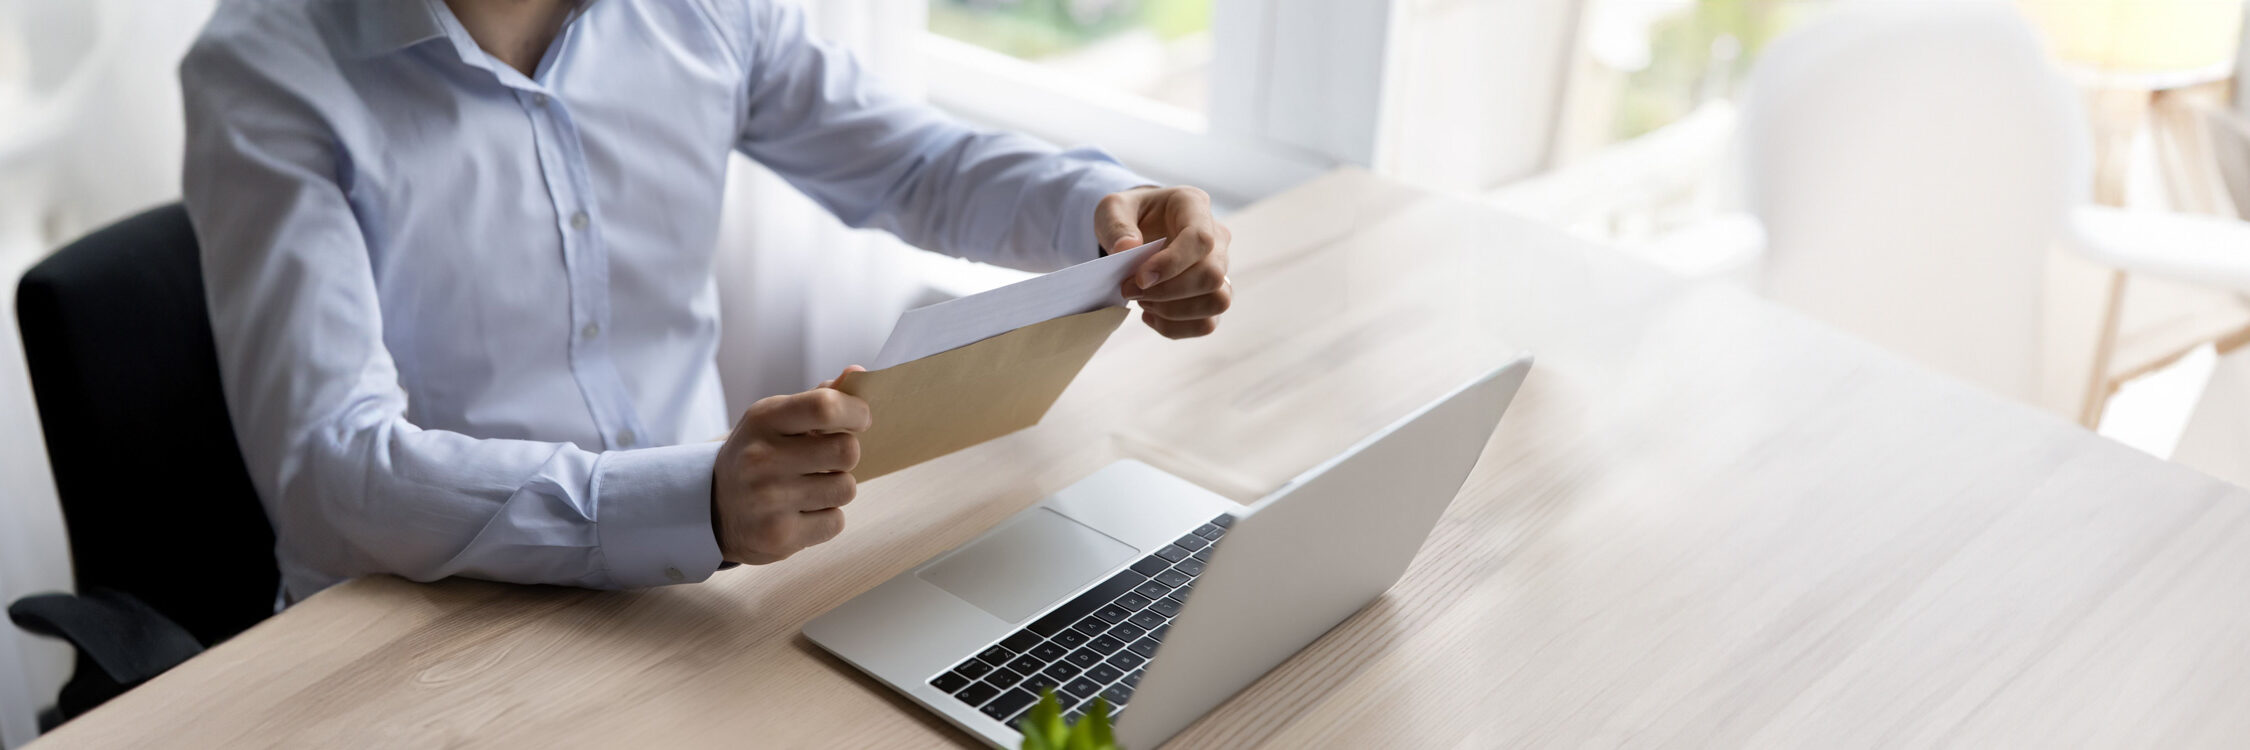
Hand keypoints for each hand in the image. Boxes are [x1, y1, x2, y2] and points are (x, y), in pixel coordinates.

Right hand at [711, 367, 869, 564]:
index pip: (824, 406)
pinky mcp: (779, 536)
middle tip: (829, 459)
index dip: (855, 412)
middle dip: (847, 454)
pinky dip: (827, 517)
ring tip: (812, 486)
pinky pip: (836, 521)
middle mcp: (762, 459)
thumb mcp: (775, 419)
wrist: (712, 507)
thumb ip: (817, 399)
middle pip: (846, 451)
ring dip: (838, 487)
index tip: (860, 419)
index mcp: (764, 420)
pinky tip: (802, 511)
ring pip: (846, 488)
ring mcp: (769, 500)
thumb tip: (857, 374)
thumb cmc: (758, 455)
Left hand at [1095, 185, 1232, 338]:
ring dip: (1174, 311)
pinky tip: (1150, 314)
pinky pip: (1207, 323)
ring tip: (1143, 300)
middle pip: (1212, 276)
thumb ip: (1116, 225)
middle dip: (1167, 292)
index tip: (1138, 278)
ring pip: (1217, 302)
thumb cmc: (1129, 216)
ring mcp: (1220, 268)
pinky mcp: (1212, 295)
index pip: (1200, 240)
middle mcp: (1217, 237)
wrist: (1137, 230)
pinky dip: (1175, 327)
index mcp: (1194, 206)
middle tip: (1129, 289)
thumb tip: (1128, 250)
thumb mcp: (1111, 209)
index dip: (1172, 264)